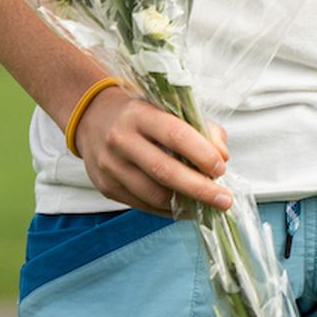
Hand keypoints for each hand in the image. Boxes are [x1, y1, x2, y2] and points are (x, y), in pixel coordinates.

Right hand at [77, 90, 230, 215]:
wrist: (93, 119)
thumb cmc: (141, 113)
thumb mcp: (168, 107)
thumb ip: (200, 127)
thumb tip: (222, 156)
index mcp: (140, 115)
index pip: (176, 135)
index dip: (202, 154)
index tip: (221, 168)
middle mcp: (121, 140)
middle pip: (164, 170)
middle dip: (199, 189)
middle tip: (224, 200)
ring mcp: (110, 166)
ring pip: (152, 194)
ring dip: (184, 203)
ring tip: (207, 204)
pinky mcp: (106, 187)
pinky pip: (141, 205)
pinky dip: (167, 210)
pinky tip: (185, 208)